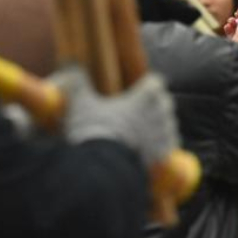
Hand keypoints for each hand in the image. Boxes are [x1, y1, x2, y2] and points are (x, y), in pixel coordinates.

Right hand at [53, 66, 177, 163]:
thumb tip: (70, 65)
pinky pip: (167, 149)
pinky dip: (159, 149)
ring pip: (167, 127)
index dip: (145, 85)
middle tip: (133, 113)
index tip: (134, 90)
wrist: (103, 172)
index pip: (156, 81)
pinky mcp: (165, 158)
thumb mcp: (79, 104)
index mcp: (147, 96)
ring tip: (137, 134)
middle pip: (164, 103)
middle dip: (152, 106)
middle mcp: (162, 114)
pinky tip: (144, 152)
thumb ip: (76, 81)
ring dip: (156, 128)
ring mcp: (166, 137)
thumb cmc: (93, 132)